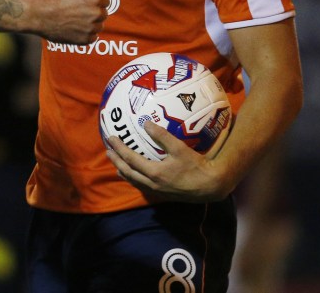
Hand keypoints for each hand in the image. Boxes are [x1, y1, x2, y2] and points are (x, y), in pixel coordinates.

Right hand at [35, 0, 107, 43]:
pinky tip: (75, 30)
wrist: (40, 15)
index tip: (89, 4)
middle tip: (80, 14)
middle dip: (95, 13)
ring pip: (98, 27)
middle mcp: (96, 14)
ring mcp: (91, 28)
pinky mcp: (85, 40)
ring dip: (91, 25)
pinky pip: (92, 37)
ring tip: (76, 22)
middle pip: (103, 15)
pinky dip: (86, 35)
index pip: (106, 1)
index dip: (97, 2)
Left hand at [105, 121, 231, 202]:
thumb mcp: (179, 148)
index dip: (118, 148)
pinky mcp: (163, 195)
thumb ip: (162, 136)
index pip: (130, 159)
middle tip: (108, 151)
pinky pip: (142, 187)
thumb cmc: (196, 166)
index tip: (110, 138)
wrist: (211, 186)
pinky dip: (134, 180)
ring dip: (123, 172)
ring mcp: (157, 191)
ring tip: (116, 165)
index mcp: (154, 173)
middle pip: (127, 172)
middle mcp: (152, 184)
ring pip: (134, 182)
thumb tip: (146, 124)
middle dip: (116, 161)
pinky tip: (135, 176)